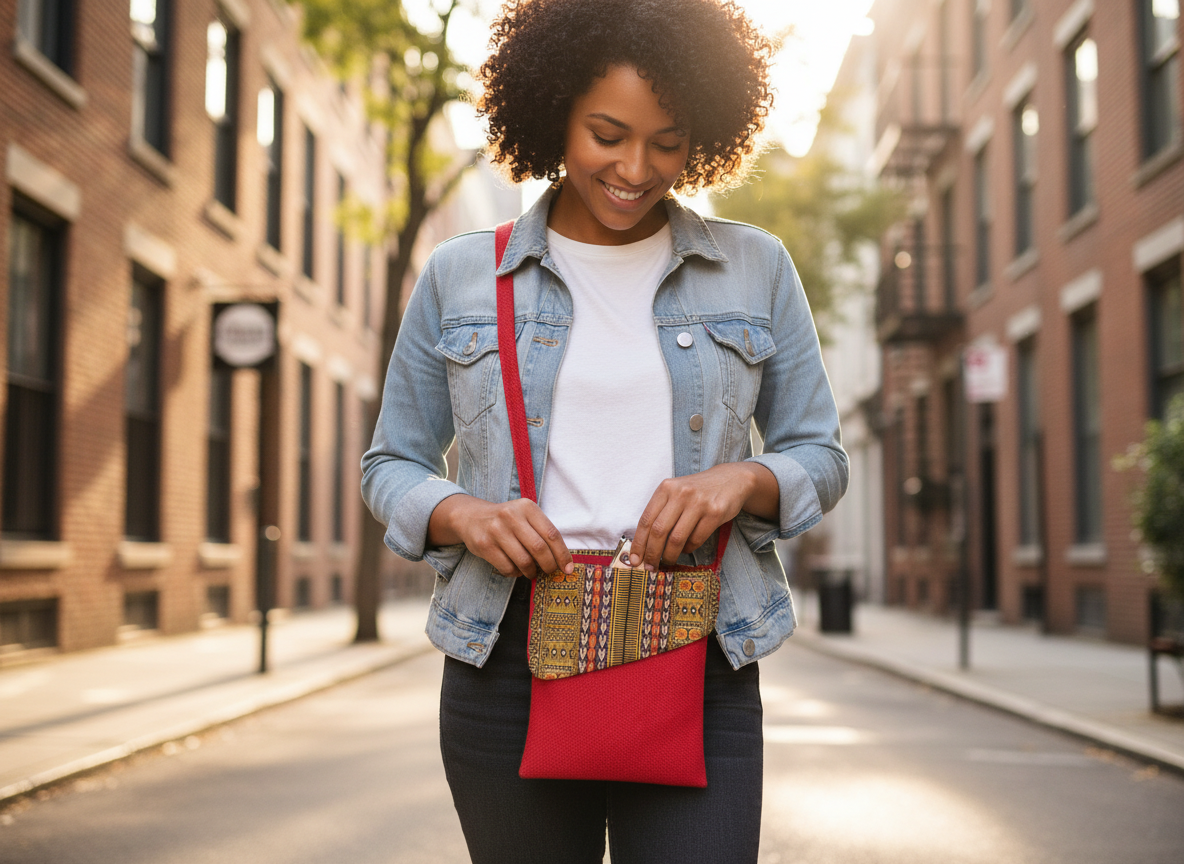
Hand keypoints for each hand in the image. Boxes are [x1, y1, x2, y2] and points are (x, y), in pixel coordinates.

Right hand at [428, 494, 572, 578]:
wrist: (471, 516)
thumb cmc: (506, 520)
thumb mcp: (524, 515)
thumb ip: (542, 532)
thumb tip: (562, 561)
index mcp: (527, 507)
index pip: (552, 534)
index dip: (562, 554)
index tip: (567, 568)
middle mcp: (511, 516)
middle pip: (539, 548)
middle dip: (548, 565)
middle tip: (550, 571)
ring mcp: (496, 530)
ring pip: (523, 560)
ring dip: (531, 572)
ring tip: (531, 572)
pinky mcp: (484, 545)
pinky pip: (507, 567)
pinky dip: (515, 573)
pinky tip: (515, 569)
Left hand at [628, 462, 777, 569]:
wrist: (731, 479)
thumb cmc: (698, 491)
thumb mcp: (677, 492)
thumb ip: (662, 512)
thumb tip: (645, 544)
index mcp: (666, 488)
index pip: (646, 520)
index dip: (638, 543)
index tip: (635, 560)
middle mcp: (681, 493)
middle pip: (659, 531)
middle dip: (652, 553)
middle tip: (651, 566)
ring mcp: (699, 502)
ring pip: (677, 538)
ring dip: (670, 555)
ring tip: (668, 560)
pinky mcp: (715, 512)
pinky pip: (696, 539)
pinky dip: (688, 549)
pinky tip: (687, 548)